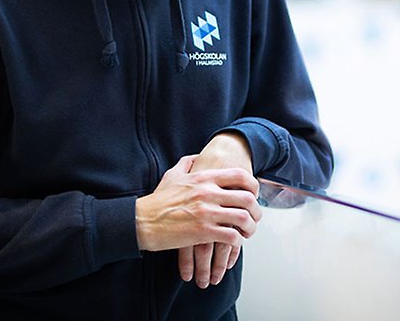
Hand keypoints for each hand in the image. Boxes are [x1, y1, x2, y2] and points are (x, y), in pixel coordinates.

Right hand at [135, 154, 260, 254]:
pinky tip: (234, 242)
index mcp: (204, 178)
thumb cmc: (157, 201)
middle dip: (257, 210)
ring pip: (244, 218)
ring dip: (250, 227)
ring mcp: (207, 212)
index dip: (253, 185)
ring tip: (247, 232)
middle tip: (255, 217)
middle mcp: (209, 193)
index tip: (254, 195)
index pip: (240, 176)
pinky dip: (238, 241)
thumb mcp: (173, 174)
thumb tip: (198, 156)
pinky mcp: (203, 232)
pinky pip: (232, 236)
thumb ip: (188, 162)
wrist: (142, 221)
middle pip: (248, 198)